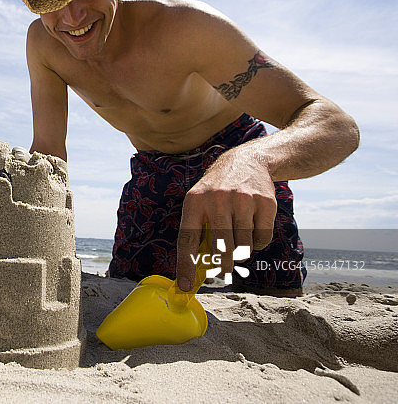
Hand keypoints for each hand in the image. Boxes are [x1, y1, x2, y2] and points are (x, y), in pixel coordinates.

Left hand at [175, 149, 276, 290]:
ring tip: (239, 235)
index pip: (187, 240)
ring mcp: (242, 200)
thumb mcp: (199, 202)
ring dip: (243, 250)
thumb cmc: (217, 190)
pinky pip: (262, 238)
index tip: (184, 286)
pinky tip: (254, 228)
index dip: (185, 266)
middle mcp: (217, 200)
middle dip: (224, 265)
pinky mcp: (264, 202)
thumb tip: (195, 270)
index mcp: (194, 202)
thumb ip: (197, 231)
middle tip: (225, 270)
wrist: (246, 162)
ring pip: (244, 246)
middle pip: (221, 249)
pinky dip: (259, 242)